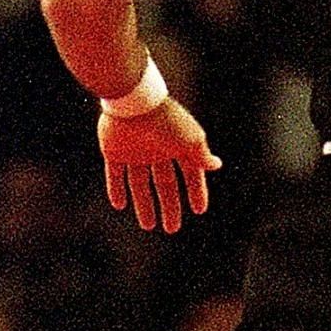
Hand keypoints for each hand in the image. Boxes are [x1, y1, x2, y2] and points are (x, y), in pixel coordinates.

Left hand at [99, 98, 219, 235]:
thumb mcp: (190, 139)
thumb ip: (201, 155)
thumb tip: (217, 165)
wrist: (132, 101)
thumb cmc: (167, 120)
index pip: (190, 173)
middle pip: (164, 183)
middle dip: (169, 206)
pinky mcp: (114, 150)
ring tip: (149, 226)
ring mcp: (134, 150)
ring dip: (144, 204)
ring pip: (139, 183)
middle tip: (172, 229)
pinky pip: (115, 174)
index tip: (199, 210)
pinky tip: (119, 205)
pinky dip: (116, 189)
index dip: (196, 191)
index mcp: (177, 144)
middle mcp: (156, 149)